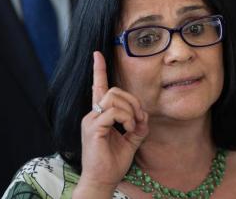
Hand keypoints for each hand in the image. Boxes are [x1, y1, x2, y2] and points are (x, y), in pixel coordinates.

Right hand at [75, 51, 148, 196]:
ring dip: (130, 109)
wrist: (102, 181)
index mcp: (99, 115)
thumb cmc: (112, 163)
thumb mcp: (130, 141)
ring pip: (113, 97)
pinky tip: (129, 129)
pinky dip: (126, 118)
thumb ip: (137, 126)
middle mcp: (92, 114)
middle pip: (113, 90)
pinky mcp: (93, 127)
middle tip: (139, 118)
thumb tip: (145, 116)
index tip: (98, 54)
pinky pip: (113, 112)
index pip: (98, 87)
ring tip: (133, 126)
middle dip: (132, 100)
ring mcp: (91, 120)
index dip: (98, 70)